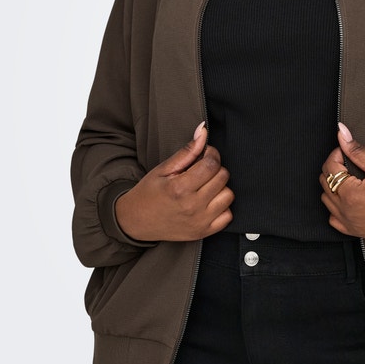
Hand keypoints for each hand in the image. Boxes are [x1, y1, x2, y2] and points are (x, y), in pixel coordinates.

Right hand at [115, 123, 233, 241]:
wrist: (136, 221)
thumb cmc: (148, 193)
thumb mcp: (163, 169)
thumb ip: (187, 151)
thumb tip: (203, 130)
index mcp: (180, 188)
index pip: (212, 164)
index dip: (211, 154)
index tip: (205, 154)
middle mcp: (192, 206)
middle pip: (223, 178)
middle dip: (215, 169)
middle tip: (201, 171)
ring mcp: (199, 222)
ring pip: (228, 196)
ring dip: (220, 188)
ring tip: (204, 187)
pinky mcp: (203, 232)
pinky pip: (228, 216)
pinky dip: (222, 207)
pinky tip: (209, 202)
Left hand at [320, 123, 364, 238]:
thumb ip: (358, 151)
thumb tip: (342, 133)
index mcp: (352, 194)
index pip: (330, 167)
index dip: (337, 154)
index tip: (348, 151)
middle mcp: (347, 211)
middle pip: (325, 182)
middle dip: (335, 168)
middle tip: (351, 163)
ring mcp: (349, 223)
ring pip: (326, 199)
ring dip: (334, 186)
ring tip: (352, 179)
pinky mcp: (355, 231)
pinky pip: (333, 219)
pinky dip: (336, 207)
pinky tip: (349, 199)